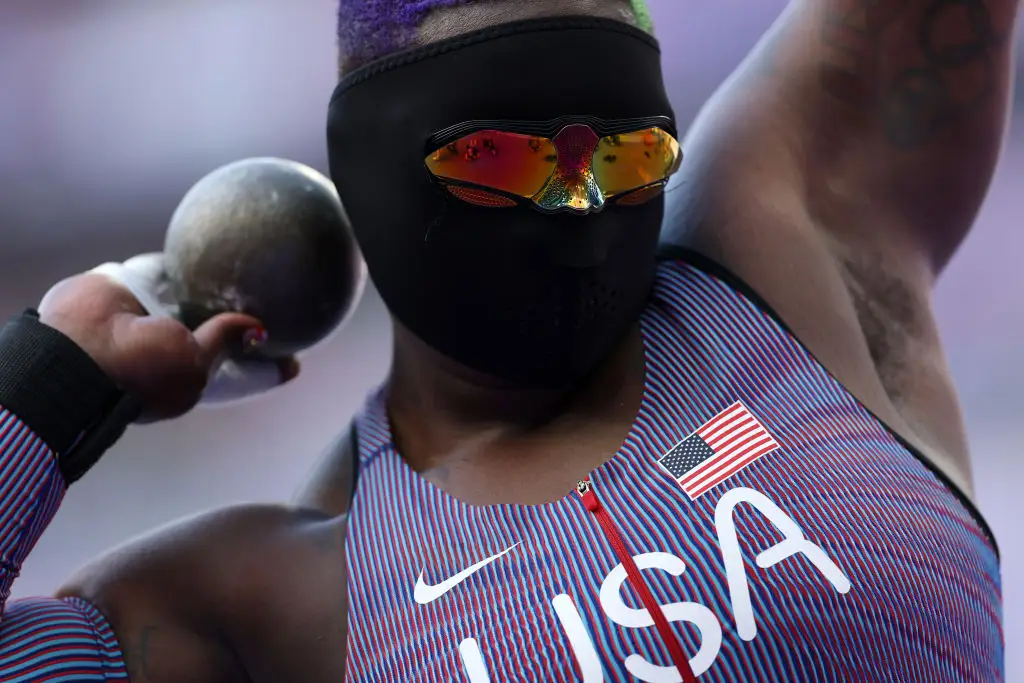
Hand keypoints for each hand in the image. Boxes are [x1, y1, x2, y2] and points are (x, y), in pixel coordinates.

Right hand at [38, 272, 298, 421]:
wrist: (75, 348)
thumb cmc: (140, 371)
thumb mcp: (195, 366)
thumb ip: (225, 343)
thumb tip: (260, 331)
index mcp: (192, 378)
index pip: (240, 375)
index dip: (266, 368)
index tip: (296, 362)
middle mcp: (172, 349)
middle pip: (219, 334)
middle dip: (244, 321)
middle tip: (280, 303)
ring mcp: (150, 317)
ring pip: (192, 298)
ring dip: (213, 284)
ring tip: (251, 266)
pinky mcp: (133, 286)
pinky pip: (164, 268)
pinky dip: (184, 259)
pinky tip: (212, 244)